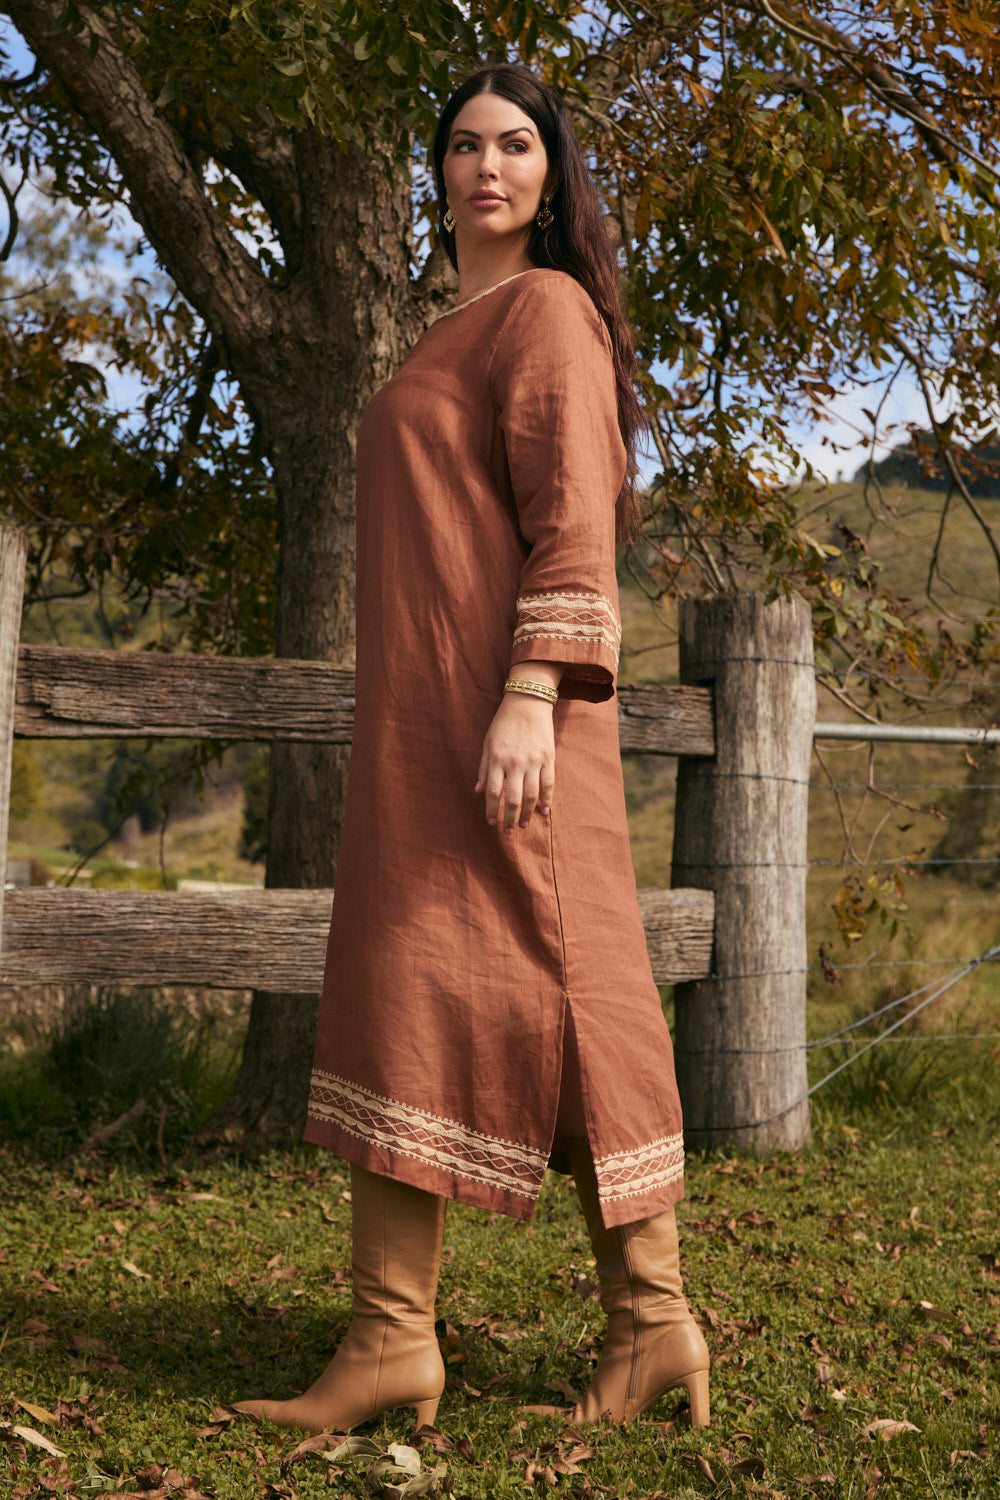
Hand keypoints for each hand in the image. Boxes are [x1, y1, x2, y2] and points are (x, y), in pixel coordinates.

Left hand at [475, 691, 554, 832]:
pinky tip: (544, 812)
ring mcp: (534, 761)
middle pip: (513, 799)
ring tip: (523, 825)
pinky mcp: (549, 758)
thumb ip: (484, 768)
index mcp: (498, 759)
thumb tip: (479, 791)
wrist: (528, 702)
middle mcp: (516, 763)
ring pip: (532, 795)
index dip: (492, 810)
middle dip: (509, 819)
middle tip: (507, 832)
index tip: (491, 822)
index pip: (494, 792)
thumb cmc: (504, 723)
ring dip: (528, 814)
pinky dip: (547, 800)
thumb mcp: (487, 743)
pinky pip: (549, 784)